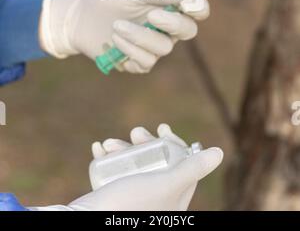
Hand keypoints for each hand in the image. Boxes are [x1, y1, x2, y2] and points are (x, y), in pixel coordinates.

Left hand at [39, 0, 208, 72]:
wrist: (79, 16)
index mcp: (169, 6)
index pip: (197, 10)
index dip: (200, 8)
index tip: (191, 3)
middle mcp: (166, 28)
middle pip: (188, 31)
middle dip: (172, 23)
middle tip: (152, 15)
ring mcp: (153, 47)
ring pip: (165, 48)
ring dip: (141, 36)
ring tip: (117, 26)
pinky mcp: (138, 63)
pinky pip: (146, 61)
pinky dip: (130, 49)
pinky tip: (115, 39)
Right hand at [68, 124, 222, 210]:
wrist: (90, 220)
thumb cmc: (131, 203)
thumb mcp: (167, 183)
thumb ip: (192, 168)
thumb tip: (219, 152)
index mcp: (172, 200)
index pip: (181, 167)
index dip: (173, 144)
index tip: (162, 129)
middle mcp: (156, 201)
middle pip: (154, 162)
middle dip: (143, 143)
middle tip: (135, 132)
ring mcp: (134, 199)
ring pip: (131, 164)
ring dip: (120, 148)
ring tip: (109, 143)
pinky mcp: (113, 197)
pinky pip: (111, 173)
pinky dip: (105, 158)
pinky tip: (99, 148)